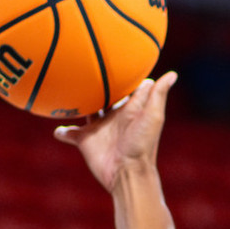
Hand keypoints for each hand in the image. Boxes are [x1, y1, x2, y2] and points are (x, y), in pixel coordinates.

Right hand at [53, 71, 178, 191]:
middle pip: (103, 96)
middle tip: (84, 68)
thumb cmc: (143, 144)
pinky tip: (57, 129)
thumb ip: (158, 96)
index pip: (127, 87)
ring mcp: (99, 128)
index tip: (114, 56)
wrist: (127, 172)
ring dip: (77, 102)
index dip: (123, 75)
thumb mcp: (153, 117)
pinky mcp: (85, 140)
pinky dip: (62, 132)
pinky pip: (70, 133)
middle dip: (96, 85)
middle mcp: (113, 116)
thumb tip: (172, 74)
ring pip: (85, 110)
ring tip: (66, 89)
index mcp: (130, 109)